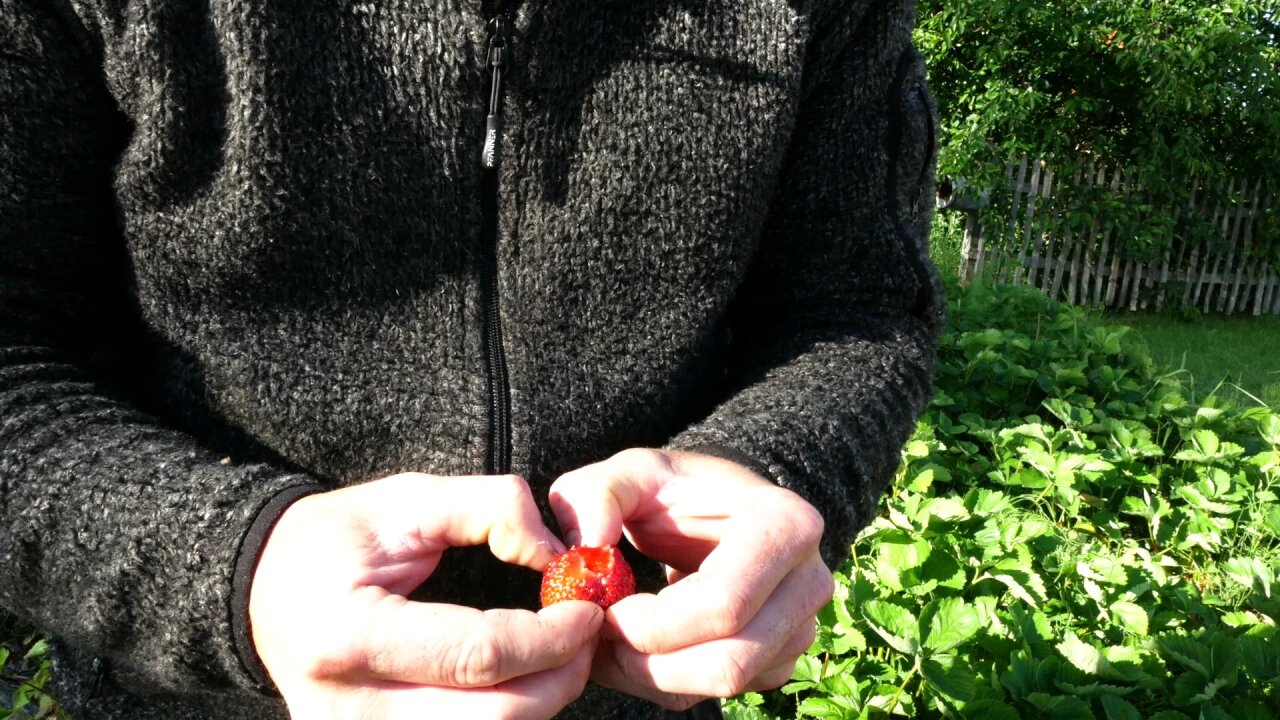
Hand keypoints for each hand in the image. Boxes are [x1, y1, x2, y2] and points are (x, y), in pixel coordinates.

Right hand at [249, 473, 602, 719]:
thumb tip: (560, 556)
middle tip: (588, 633)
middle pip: (493, 717)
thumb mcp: (405, 499)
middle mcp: (346, 710)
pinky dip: (507, 715)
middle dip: (560, 676)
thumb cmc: (336, 540)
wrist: (265, 590)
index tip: (588, 606)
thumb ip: (489, 508)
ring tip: (560, 653)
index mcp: (350, 636)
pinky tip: (524, 679)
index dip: (550, 635)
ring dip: (541, 702)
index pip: (477, 654)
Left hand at [548, 449, 833, 709]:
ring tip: (612, 642)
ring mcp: (803, 623)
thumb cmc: (672, 490)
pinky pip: (725, 694)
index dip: (651, 624)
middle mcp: (809, 579)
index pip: (722, 604)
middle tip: (599, 637)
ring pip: (726, 684)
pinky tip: (643, 648)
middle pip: (730, 660)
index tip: (603, 610)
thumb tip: (590, 544)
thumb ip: (594, 495)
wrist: (715, 508)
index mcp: (784, 525)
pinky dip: (671, 683)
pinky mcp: (784, 656)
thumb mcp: (628, 474)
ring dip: (654, 676)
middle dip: (649, 662)